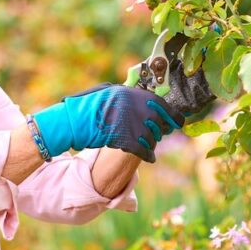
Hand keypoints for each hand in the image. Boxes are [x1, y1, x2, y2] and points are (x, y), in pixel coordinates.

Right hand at [33, 83, 184, 162]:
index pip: (161, 104)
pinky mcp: (127, 141)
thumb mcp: (108, 92)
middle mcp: (135, 107)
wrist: (72, 122)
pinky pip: (146, 150)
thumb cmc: (87, 106)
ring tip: (147, 143)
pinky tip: (149, 157)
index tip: (178, 121)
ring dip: (152, 142)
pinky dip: (148, 155)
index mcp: (132, 94)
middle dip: (161, 129)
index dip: (172, 115)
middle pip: (159, 121)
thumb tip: (147, 99)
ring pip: (153, 136)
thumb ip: (128, 95)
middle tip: (160, 132)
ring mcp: (132, 124)